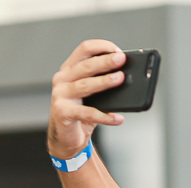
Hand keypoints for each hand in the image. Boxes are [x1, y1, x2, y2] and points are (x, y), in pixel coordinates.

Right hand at [48, 40, 127, 159]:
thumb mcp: (93, 94)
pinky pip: (87, 114)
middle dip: (105, 61)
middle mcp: (62, 79)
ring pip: (85, 86)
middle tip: (122, 59)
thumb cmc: (82, 111)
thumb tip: (129, 77)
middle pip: (85, 66)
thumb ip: (103, 83)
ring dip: (104, 82)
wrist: (67, 137)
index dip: (101, 47)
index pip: (84, 50)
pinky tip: (118, 118)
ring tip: (120, 78)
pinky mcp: (63, 112)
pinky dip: (104, 117)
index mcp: (70, 69)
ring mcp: (61, 95)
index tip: (118, 51)